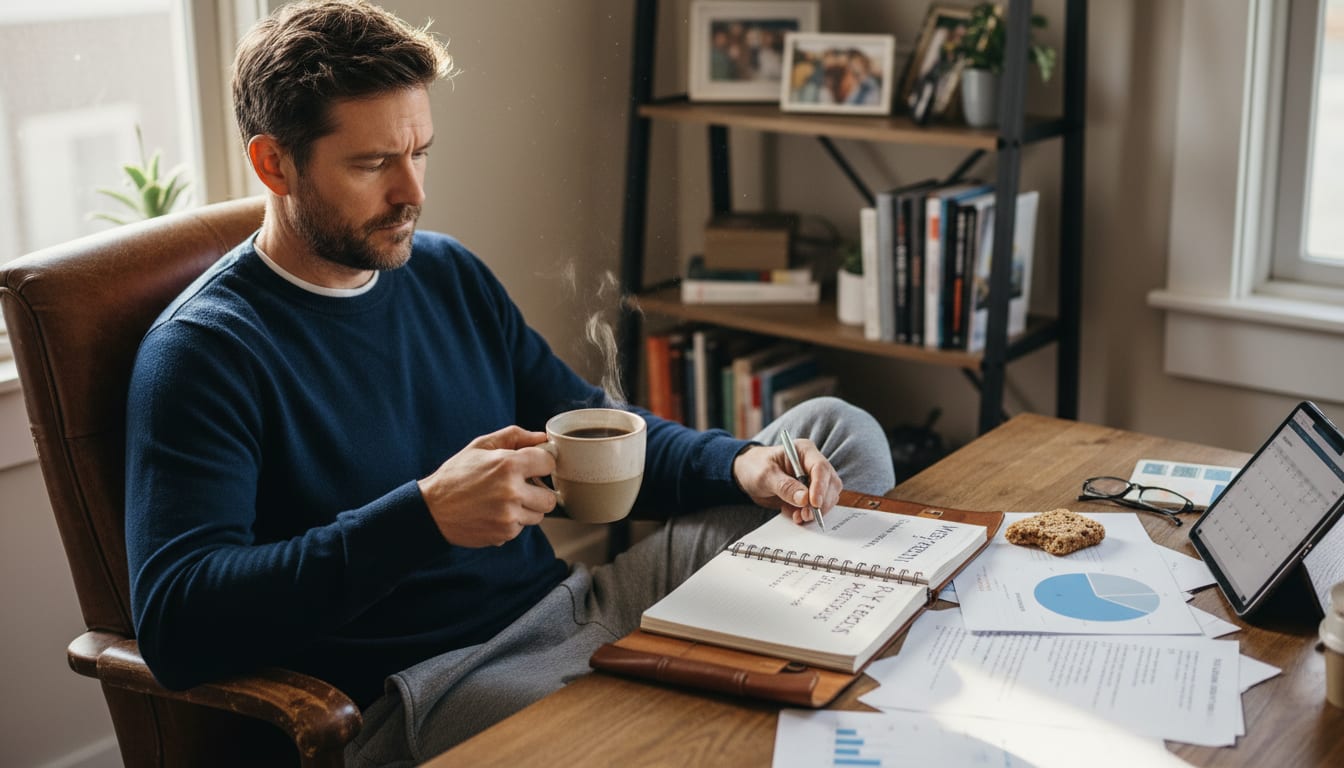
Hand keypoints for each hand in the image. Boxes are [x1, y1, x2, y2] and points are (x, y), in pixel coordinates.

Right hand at [417, 426, 557, 546]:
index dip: (541, 463)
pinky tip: (493, 513)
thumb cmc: (456, 475)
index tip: (533, 466)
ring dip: (526, 508)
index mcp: (509, 465)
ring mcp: (509, 516)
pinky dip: (512, 521)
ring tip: (503, 500)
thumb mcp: (481, 446)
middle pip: (549, 497)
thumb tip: (541, 437)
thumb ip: (514, 436)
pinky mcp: (504, 534)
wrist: (431, 509)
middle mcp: (512, 492)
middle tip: (519, 487)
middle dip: (538, 491)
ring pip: (538, 515)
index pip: (549, 463)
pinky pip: (521, 527)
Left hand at [731, 440, 840, 524]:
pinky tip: (795, 516)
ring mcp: (813, 480)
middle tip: (806, 514)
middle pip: (830, 484)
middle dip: (821, 502)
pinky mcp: (809, 494)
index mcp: (804, 451)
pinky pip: (817, 507)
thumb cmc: (755, 466)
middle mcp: (813, 464)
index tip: (814, 503)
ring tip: (799, 517)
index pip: (820, 468)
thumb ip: (784, 486)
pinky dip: (808, 515)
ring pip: (828, 497)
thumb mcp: (765, 475)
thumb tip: (804, 499)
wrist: (747, 474)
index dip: (820, 487)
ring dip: (816, 511)